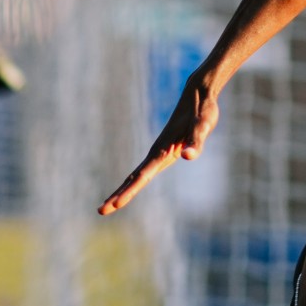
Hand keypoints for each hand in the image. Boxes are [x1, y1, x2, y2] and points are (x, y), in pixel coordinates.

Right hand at [98, 77, 219, 214]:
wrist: (197, 94)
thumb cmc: (202, 110)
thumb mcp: (203, 126)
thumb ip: (196, 142)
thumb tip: (189, 157)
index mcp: (163, 150)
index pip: (143, 175)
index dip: (130, 191)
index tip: (116, 205)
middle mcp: (157, 152)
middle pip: (134, 178)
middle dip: (119, 195)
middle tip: (102, 211)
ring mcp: (159, 151)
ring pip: (137, 175)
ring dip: (123, 190)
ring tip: (110, 205)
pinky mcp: (164, 150)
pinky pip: (145, 170)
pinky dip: (134, 182)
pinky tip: (130, 188)